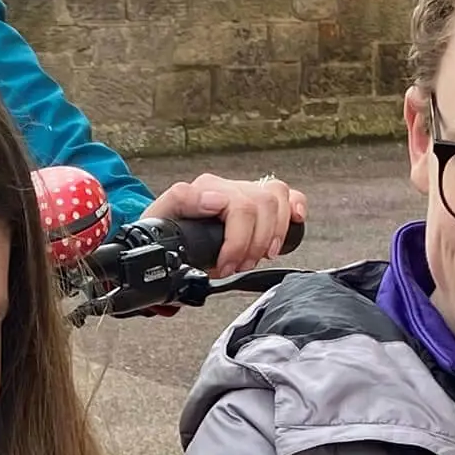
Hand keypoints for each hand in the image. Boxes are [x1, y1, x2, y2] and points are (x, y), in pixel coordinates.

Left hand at [141, 172, 306, 278]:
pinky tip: (295, 220)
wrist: (169, 241)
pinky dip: (296, 207)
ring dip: (272, 234)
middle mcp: (227, 187)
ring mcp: (245, 192)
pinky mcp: (260, 203)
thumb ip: (180, 200)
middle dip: (253, 244)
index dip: (236, 243)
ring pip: (276, 197)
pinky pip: (288, 195)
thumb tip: (215, 199)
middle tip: (238, 266)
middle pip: (260, 204)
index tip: (225, 266)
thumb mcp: (159, 220)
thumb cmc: (167, 233)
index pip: (237, 205)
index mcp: (203, 188)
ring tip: (257, 257)